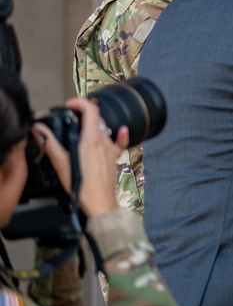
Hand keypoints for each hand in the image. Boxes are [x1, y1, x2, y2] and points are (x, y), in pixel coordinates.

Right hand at [33, 97, 127, 218]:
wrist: (100, 203)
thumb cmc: (83, 186)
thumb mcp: (61, 164)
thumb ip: (50, 144)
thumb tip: (39, 130)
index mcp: (91, 139)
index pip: (91, 109)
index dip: (80, 102)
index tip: (70, 105)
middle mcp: (104, 141)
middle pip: (96, 119)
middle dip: (83, 116)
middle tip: (70, 121)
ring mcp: (111, 149)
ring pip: (104, 130)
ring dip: (93, 127)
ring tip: (81, 133)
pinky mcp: (115, 158)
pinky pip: (119, 142)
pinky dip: (119, 134)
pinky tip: (121, 130)